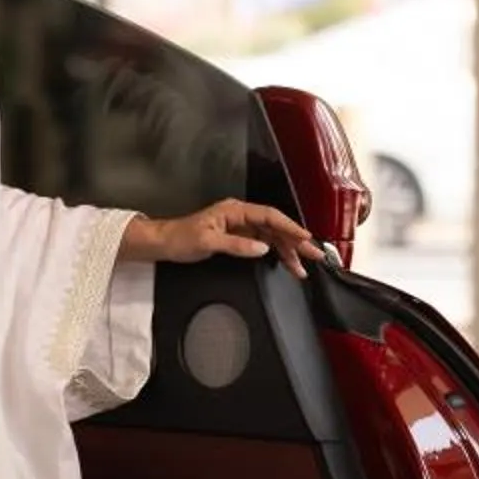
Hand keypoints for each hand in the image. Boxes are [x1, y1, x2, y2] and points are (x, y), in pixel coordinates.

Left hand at [124, 200, 323, 277]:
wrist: (163, 243)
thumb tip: (262, 247)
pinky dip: (276, 253)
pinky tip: (286, 263)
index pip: (269, 216)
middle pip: (275, 227)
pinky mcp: (238, 238)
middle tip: (315, 256)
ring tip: (302, 268)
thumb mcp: (207, 242)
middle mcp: (240, 216)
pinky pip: (264, 244)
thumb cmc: (180, 238)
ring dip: (288, 251)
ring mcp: (241, 227)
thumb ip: (237, 244)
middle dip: (295, 241)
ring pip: (272, 237)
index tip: (305, 238)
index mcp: (235, 210)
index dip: (289, 227)